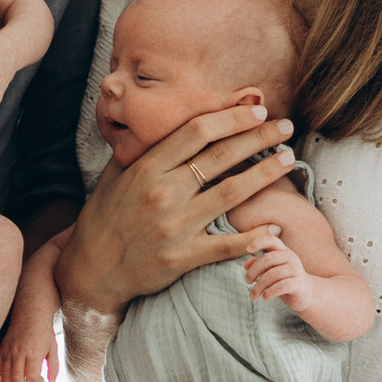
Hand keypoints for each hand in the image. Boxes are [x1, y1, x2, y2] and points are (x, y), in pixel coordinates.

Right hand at [0, 300, 60, 381]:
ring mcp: (9, 351)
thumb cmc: (44, 331)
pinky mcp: (3, 349)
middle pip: (17, 377)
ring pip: (6, 374)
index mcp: (34, 352)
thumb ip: (53, 366)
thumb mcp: (53, 347)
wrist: (30, 312)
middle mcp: (20, 352)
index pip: (32, 374)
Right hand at [61, 101, 297, 312]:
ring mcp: (175, 226)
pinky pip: (226, 245)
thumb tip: (155, 125)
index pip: (197, 132)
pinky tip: (274, 227)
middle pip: (221, 156)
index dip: (231, 118)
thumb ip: (137, 152)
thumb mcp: (112, 177)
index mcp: (147, 168)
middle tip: (285, 127)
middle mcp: (163, 193)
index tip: (256, 111)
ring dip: (265, 174)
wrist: (92, 270)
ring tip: (289, 160)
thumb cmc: (103, 220)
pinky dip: (253, 237)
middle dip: (259, 137)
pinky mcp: (183, 257)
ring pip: (232, 193)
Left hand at [242, 221, 308, 307]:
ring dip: (259, 286)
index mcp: (283, 251)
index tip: (248, 250)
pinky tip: (265, 297)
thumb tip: (246, 264)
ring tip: (253, 295)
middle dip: (254, 271)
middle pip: (268, 259)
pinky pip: (281, 286)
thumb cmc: (284, 279)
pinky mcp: (299, 283)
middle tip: (247, 281)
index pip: (271, 240)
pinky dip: (270, 292)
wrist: (305, 293)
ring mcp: (296, 270)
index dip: (259, 242)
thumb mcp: (270, 270)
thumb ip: (258, 265)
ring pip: (273, 274)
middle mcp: (291, 257)